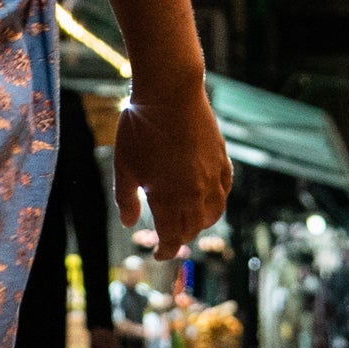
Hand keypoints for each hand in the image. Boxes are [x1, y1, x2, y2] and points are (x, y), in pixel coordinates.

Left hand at [109, 84, 229, 248]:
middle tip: (169, 236)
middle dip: (180, 237)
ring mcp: (212, 176)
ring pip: (213, 213)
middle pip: (193, 228)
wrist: (170, 93)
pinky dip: (217, 200)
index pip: (172, 238)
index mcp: (169, 199)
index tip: (158, 254)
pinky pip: (224, 190)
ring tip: (190, 220)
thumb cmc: (141, 128)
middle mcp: (195, 193)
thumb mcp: (124, 166)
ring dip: (201, 222)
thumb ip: (126, 199)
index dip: (165, 251)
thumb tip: (130, 224)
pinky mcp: (222, 158)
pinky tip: (209, 197)